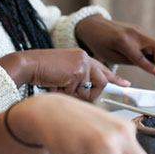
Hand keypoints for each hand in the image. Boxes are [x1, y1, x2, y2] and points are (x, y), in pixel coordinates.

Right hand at [0, 48, 129, 101]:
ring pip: (92, 89)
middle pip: (102, 82)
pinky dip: (68, 93)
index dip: (115, 78)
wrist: (28, 65)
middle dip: (90, 93)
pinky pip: (80, 91)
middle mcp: (85, 58)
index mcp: (82, 58)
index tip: (126, 84)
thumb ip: (79, 81)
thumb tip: (90, 95)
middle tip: (72, 92)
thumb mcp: (64, 76)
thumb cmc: (41, 72)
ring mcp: (83, 63)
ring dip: (77, 94)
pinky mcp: (79, 70)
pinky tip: (57, 84)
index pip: (102, 68)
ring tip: (61, 86)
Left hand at [75, 16, 154, 75]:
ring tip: (146, 63)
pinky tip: (140, 55)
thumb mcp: (111, 57)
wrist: (94, 25)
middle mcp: (134, 33)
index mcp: (123, 42)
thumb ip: (130, 61)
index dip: (151, 67)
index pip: (141, 58)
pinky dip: (149, 50)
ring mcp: (138, 29)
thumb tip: (148, 67)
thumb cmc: (99, 43)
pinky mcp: (139, 29)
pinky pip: (149, 41)